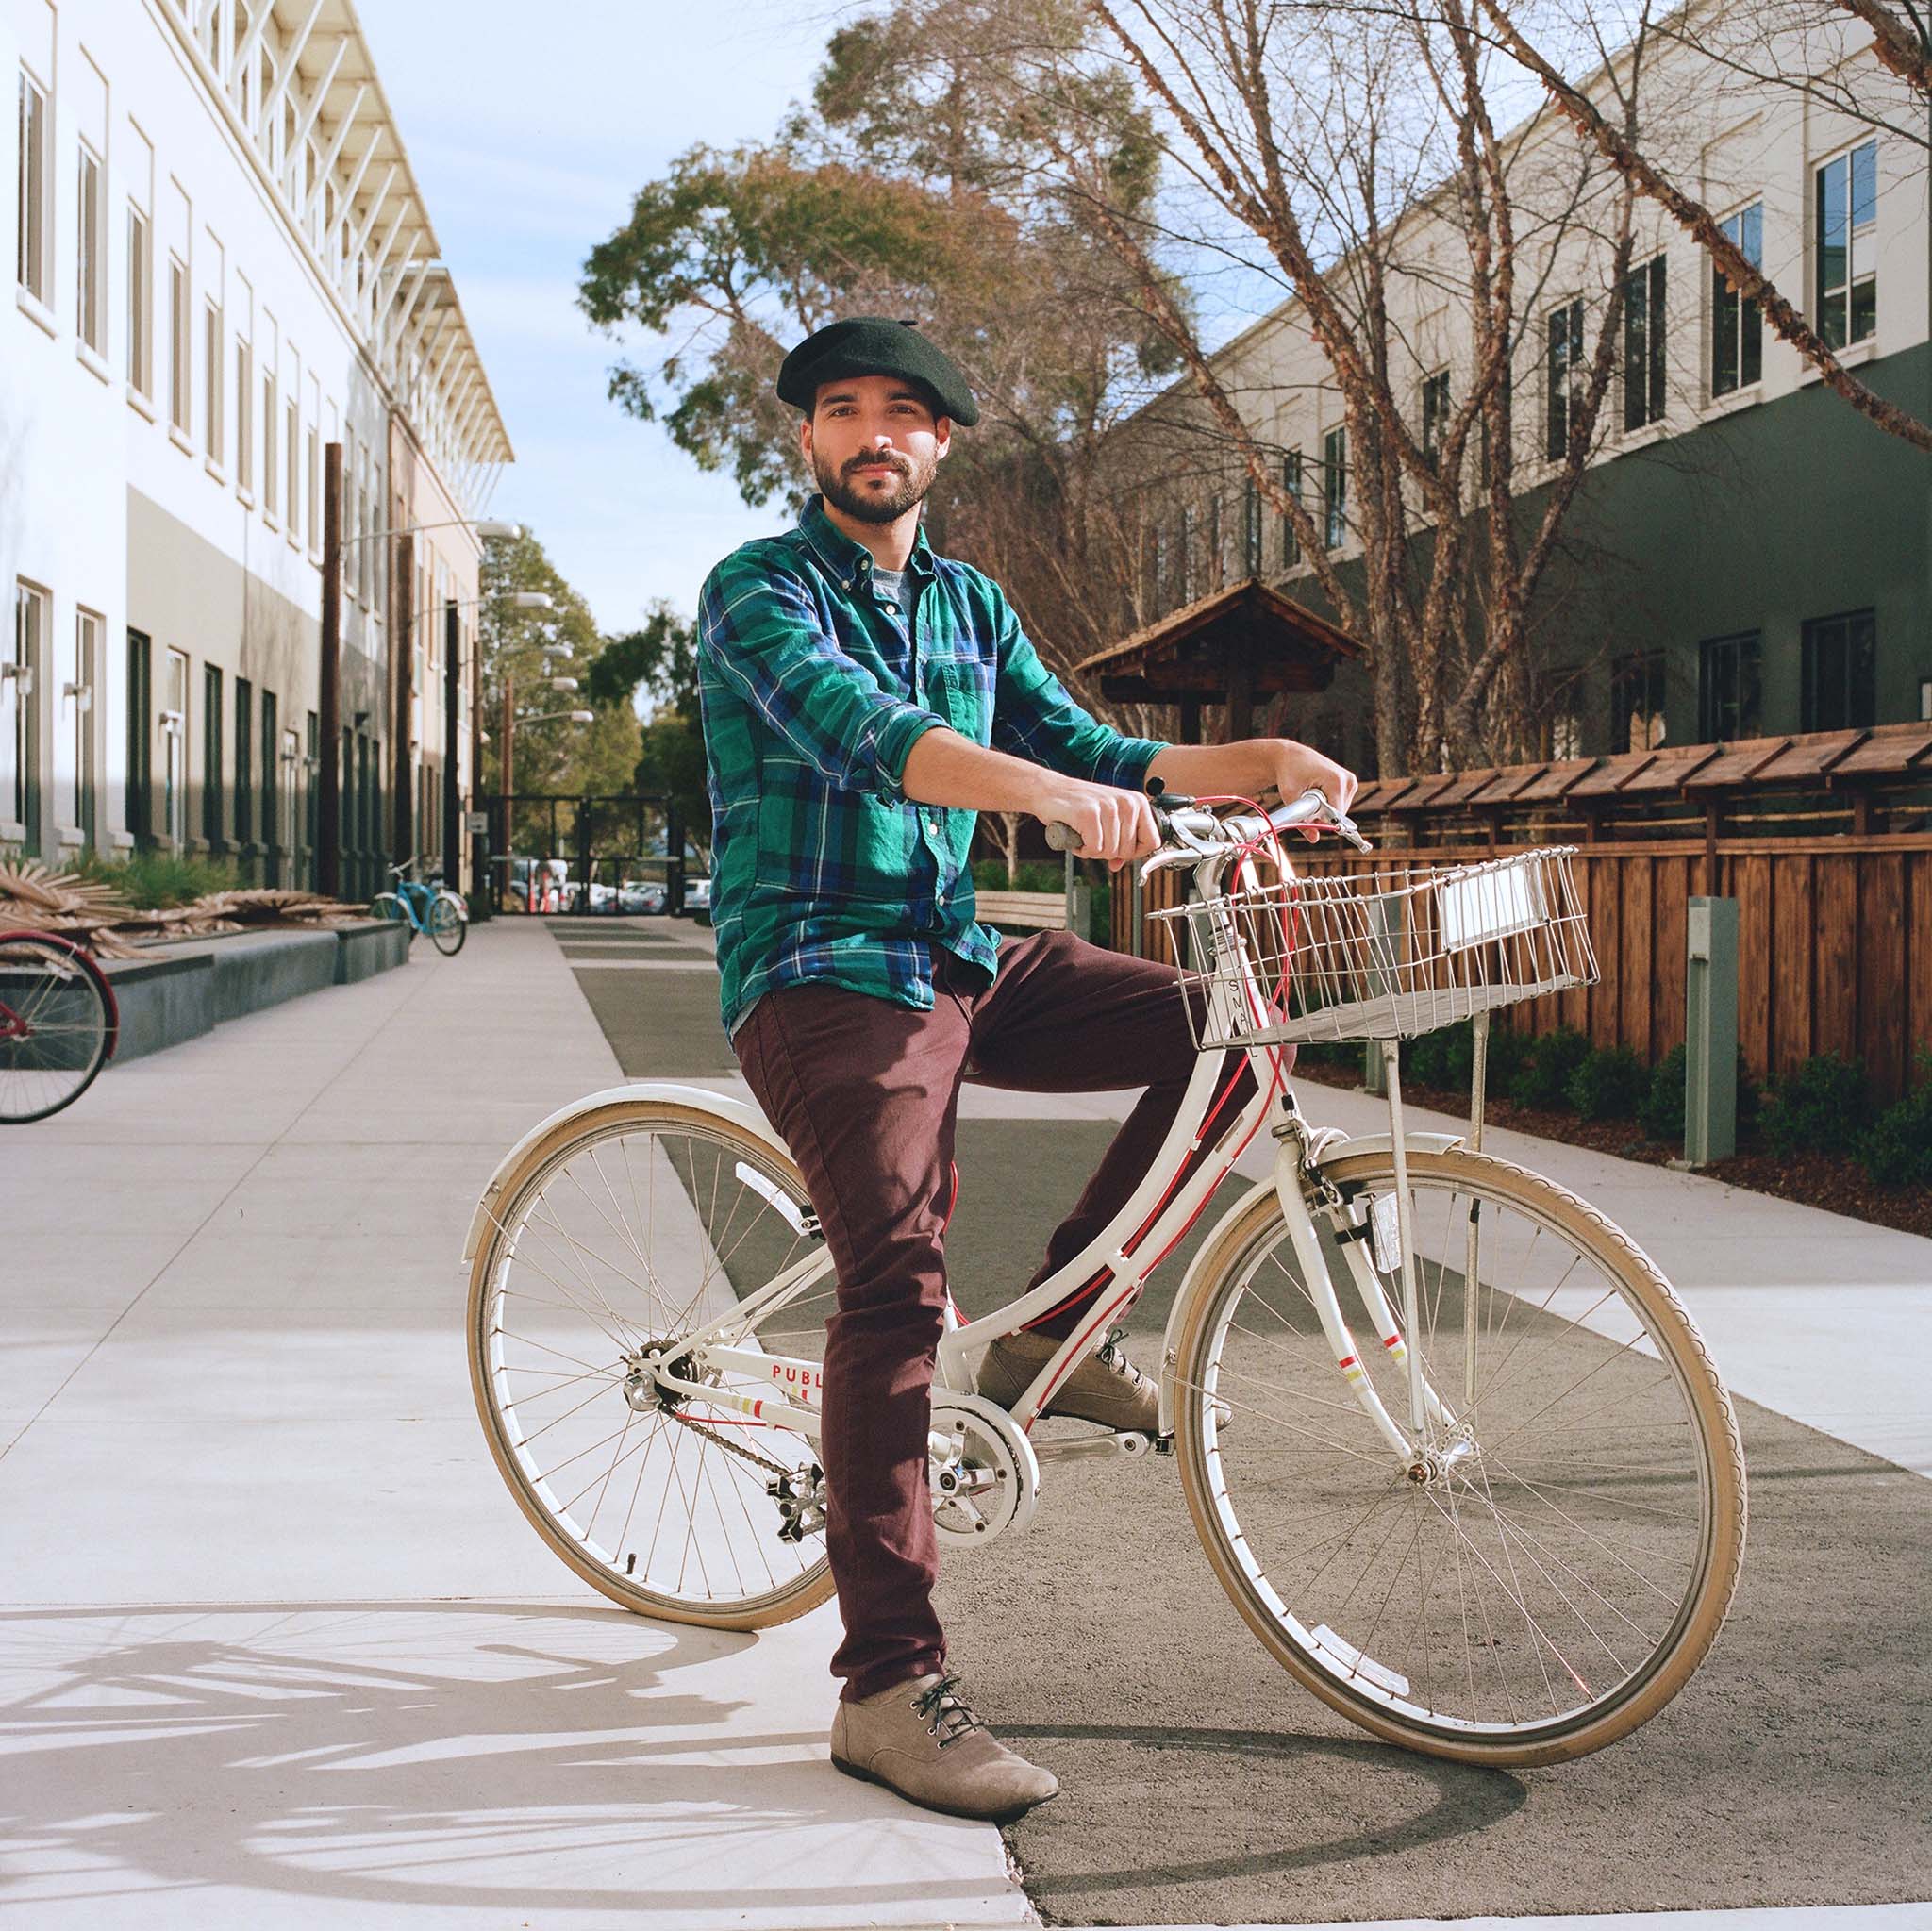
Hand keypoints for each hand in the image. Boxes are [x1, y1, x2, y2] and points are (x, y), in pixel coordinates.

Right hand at [1030, 773, 1161, 871]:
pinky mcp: (1089, 814)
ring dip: (1093, 851)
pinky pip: (1094, 849)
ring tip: (1085, 836)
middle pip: (1128, 851)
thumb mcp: (1108, 819)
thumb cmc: (1079, 805)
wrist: (1050, 791)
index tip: (1120, 851)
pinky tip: (1078, 836)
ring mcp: (1108, 807)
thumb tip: (1119, 864)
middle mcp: (1127, 802)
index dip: (1135, 853)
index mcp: (1137, 802)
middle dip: (1109, 853)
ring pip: (1110, 852)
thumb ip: (1120, 841)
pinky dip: (1083, 850)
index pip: (1153, 841)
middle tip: (1095, 840)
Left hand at [1270, 741, 1358, 840]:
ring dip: (1326, 810)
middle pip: (1339, 814)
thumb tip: (1314, 839)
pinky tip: (1319, 793)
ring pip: (1341, 811)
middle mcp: (1348, 780)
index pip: (1337, 815)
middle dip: (1323, 816)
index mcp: (1336, 781)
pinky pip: (1341, 804)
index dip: (1323, 822)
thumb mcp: (1290, 797)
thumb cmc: (1290, 773)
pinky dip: (1329, 804)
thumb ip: (1302, 821)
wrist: (1292, 756)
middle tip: (1307, 803)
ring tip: (1312, 794)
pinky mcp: (1350, 783)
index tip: (1310, 820)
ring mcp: (1351, 781)